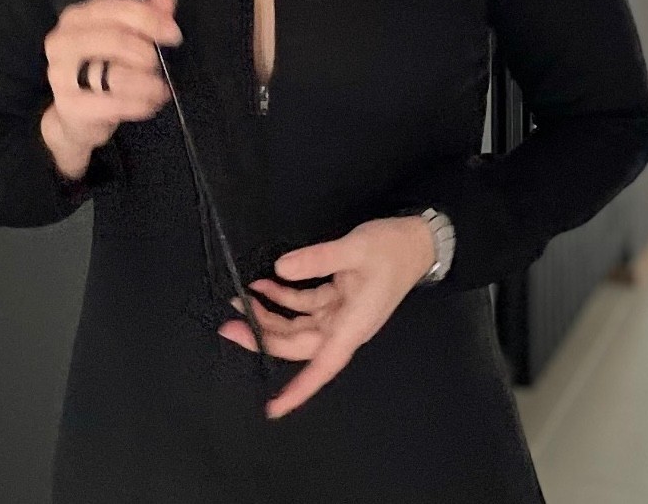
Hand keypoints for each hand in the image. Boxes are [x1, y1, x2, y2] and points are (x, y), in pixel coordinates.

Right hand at [43, 0, 182, 154]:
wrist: (74, 115)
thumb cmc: (98, 70)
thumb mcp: (122, 38)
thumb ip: (145, 15)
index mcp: (77, 17)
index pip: (116, 8)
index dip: (150, 19)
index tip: (173, 33)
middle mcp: (63, 40)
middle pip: (116, 39)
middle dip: (146, 54)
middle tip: (157, 66)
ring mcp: (61, 73)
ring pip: (116, 74)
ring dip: (146, 83)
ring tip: (157, 88)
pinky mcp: (68, 105)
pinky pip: (114, 104)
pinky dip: (139, 104)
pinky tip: (148, 104)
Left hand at [217, 215, 435, 419]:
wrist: (417, 240)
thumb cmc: (392, 249)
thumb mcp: (355, 249)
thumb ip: (317, 259)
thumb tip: (282, 268)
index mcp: (353, 325)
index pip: (322, 365)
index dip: (298, 389)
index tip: (272, 408)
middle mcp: (344, 326)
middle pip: (299, 344)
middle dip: (264, 336)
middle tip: (229, 325)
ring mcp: (340, 313)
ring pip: (298, 325)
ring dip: (270, 315)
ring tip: (241, 299)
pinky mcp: (338, 298)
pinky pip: (305, 305)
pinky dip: (284, 296)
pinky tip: (266, 284)